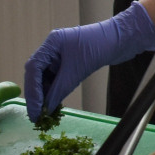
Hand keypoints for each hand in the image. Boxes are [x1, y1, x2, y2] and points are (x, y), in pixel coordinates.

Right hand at [23, 2, 154, 121]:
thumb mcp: (75, 71)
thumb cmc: (99, 48)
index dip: (32, 92)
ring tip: (45, 113)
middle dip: (37, 94)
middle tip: (36, 115)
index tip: (34, 110)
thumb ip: (58, 90)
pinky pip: (57, 78)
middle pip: (37, 73)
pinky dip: (55, 90)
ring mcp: (62, 54)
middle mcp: (54, 47)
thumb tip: (45, 109)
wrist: (121, 39)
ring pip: (47, 77)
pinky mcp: (71, 61)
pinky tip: (54, 103)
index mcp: (52, 43)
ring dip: (46, 94)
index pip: (33, 68)